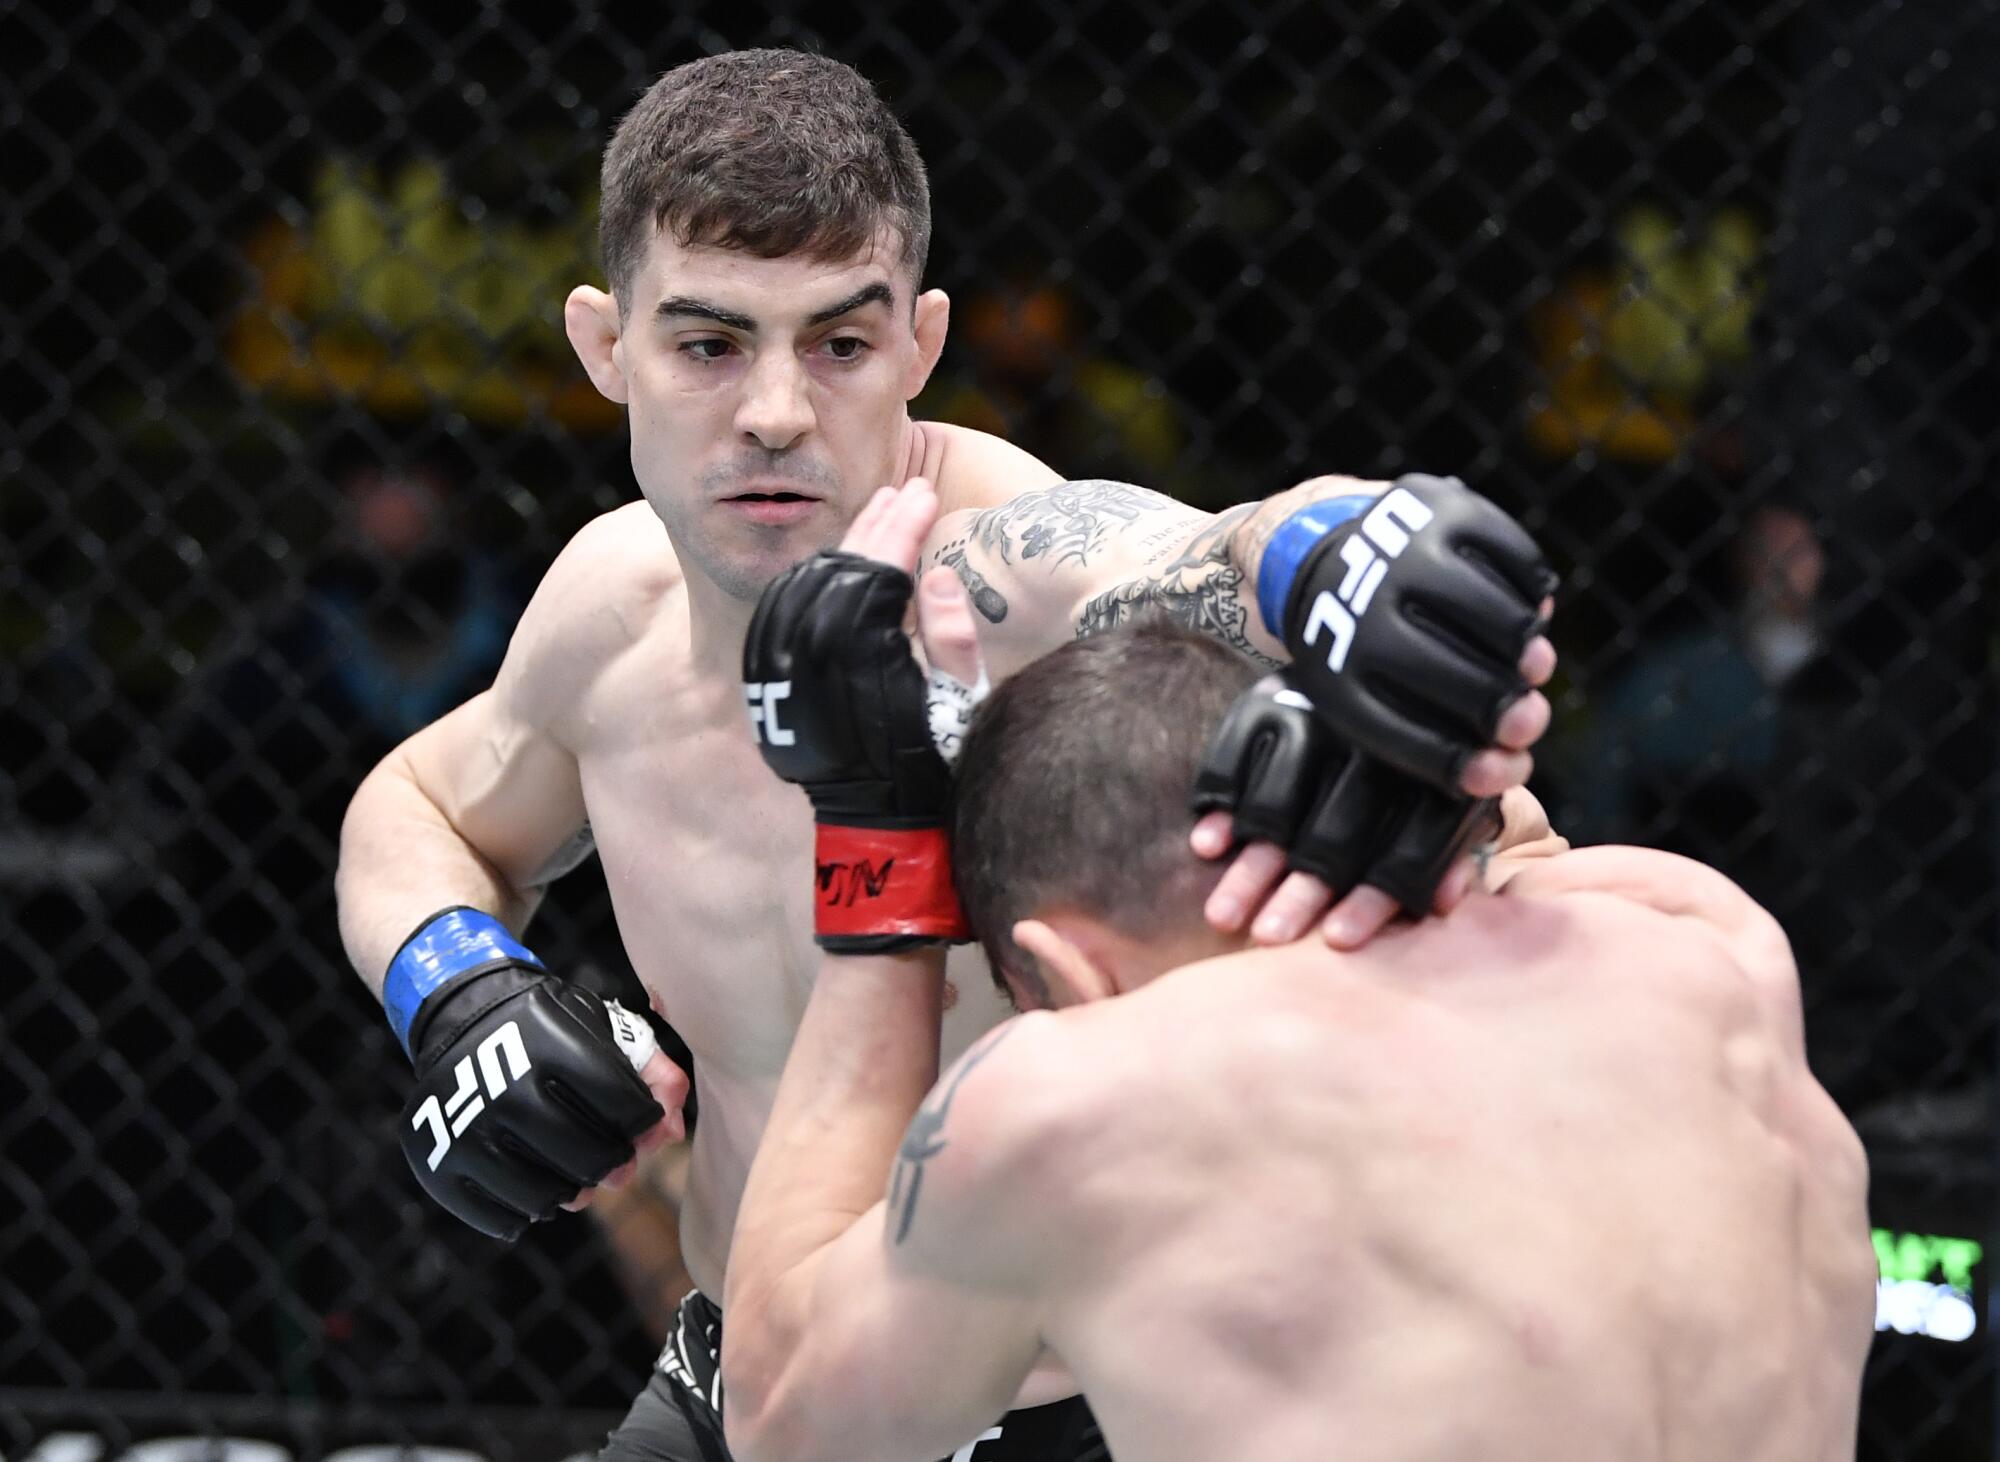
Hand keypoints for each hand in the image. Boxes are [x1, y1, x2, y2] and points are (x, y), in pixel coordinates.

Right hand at [399, 955, 686, 1239]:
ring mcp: (466, 1132)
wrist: (462, 1019)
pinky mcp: (439, 1166)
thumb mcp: (599, 1025)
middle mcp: (504, 1088)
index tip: (643, 1121)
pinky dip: (529, 1209)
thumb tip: (673, 1132)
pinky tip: (537, 1181)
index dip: (644, 1121)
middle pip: (589, 1157)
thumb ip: (649, 1068)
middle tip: (618, 1159)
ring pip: (547, 1195)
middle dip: (616, 1162)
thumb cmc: (546, 1029)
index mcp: (551, 1044)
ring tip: (578, 1171)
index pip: (623, 1104)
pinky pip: (500, 1216)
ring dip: (574, 1190)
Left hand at [743, 479, 969, 949]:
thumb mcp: (964, 704)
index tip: (925, 492)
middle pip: (840, 566)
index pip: (883, 567)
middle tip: (904, 488)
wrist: (877, 825)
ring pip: (803, 582)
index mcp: (869, 658)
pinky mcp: (769, 683)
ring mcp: (784, 672)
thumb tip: (935, 572)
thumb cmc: (934, 764)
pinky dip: (806, 577)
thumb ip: (953, 635)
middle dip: (875, 522)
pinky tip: (834, 560)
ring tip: (875, 514)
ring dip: (840, 543)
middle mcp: (816, 660)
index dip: (906, 525)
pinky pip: (777, 610)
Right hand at [1188, 674, 1501, 948]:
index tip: (1337, 943)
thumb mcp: (1446, 786)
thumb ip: (1447, 845)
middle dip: (1301, 895)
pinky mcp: (1260, 700)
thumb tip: (1443, 904)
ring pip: (1277, 803)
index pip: (1408, 845)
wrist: (1364, 642)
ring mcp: (1311, 715)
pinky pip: (1232, 758)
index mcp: (1425, 766)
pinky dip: (1217, 805)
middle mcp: (1370, 739)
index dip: (1375, 898)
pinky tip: (1206, 848)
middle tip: (1271, 941)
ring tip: (1224, 916)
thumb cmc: (1410, 753)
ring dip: (1250, 866)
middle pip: (1334, 833)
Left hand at [1266, 474, 1557, 795]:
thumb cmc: (1368, 650)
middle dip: (1499, 706)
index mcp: (1335, 671)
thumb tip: (1516, 770)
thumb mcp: (1372, 692)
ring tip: (1536, 666)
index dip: (1461, 762)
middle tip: (1531, 722)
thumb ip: (1439, 735)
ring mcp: (1401, 549)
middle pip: (1447, 672)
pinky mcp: (1441, 505)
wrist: (1324, 554)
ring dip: (1522, 647)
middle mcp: (1360, 606)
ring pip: (1484, 610)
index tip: (1508, 774)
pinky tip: (1531, 609)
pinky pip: (1508, 552)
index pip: (1403, 732)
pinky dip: (1529, 587)